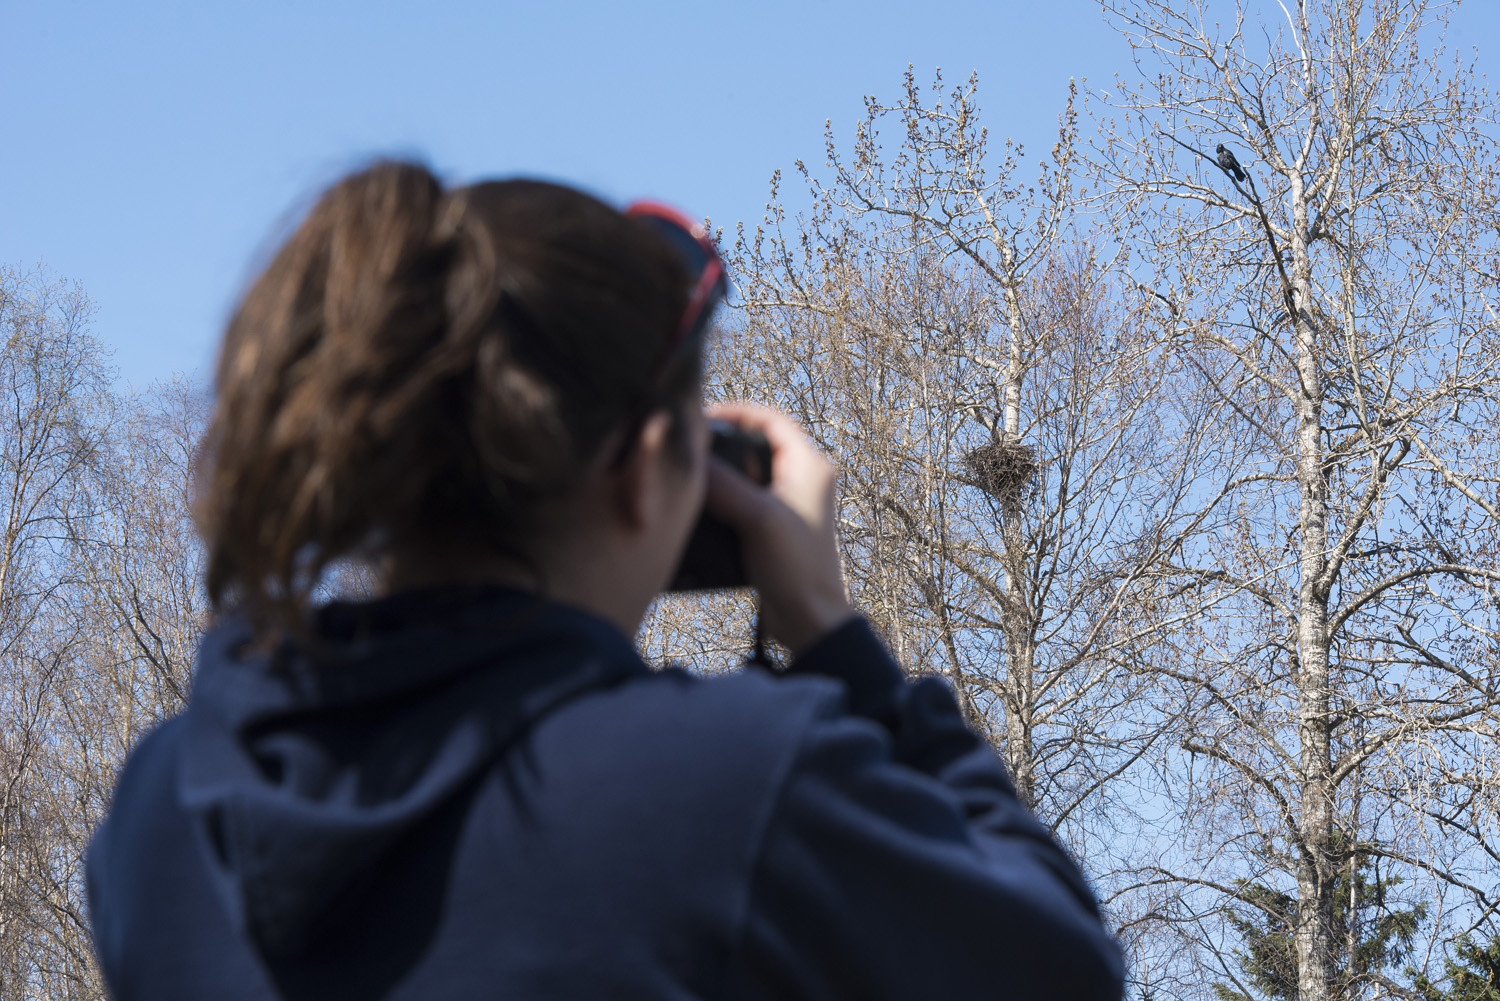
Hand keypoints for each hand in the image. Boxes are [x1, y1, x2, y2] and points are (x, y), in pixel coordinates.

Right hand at [703, 403, 855, 655]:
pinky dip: (726, 498)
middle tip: (691, 448)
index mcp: (810, 465)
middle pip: (758, 444)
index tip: (702, 418)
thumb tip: (690, 458)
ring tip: (692, 475)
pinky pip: (747, 499)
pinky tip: (702, 507)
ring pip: (749, 473)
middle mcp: (805, 478)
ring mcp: (791, 503)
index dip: (737, 412)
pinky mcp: (777, 527)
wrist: (810, 618)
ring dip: (723, 473)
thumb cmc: (796, 567)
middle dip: (724, 444)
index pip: (771, 419)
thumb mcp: (757, 518)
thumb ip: (723, 485)